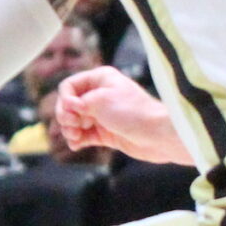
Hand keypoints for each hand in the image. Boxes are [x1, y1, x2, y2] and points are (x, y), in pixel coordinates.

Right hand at [50, 66, 186, 161]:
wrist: (159, 136)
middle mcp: (99, 95)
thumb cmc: (133, 112)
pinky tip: (76, 145)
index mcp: (100, 79)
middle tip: (74, 126)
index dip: (66, 99)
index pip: (69, 86)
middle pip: (68, 105)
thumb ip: (76, 103)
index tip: (75, 111)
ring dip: (69, 130)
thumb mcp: (100, 100)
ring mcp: (102, 115)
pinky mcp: (105, 133)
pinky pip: (82, 136)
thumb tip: (67, 111)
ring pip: (73, 122)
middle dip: (66, 117)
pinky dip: (76, 141)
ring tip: (76, 137)